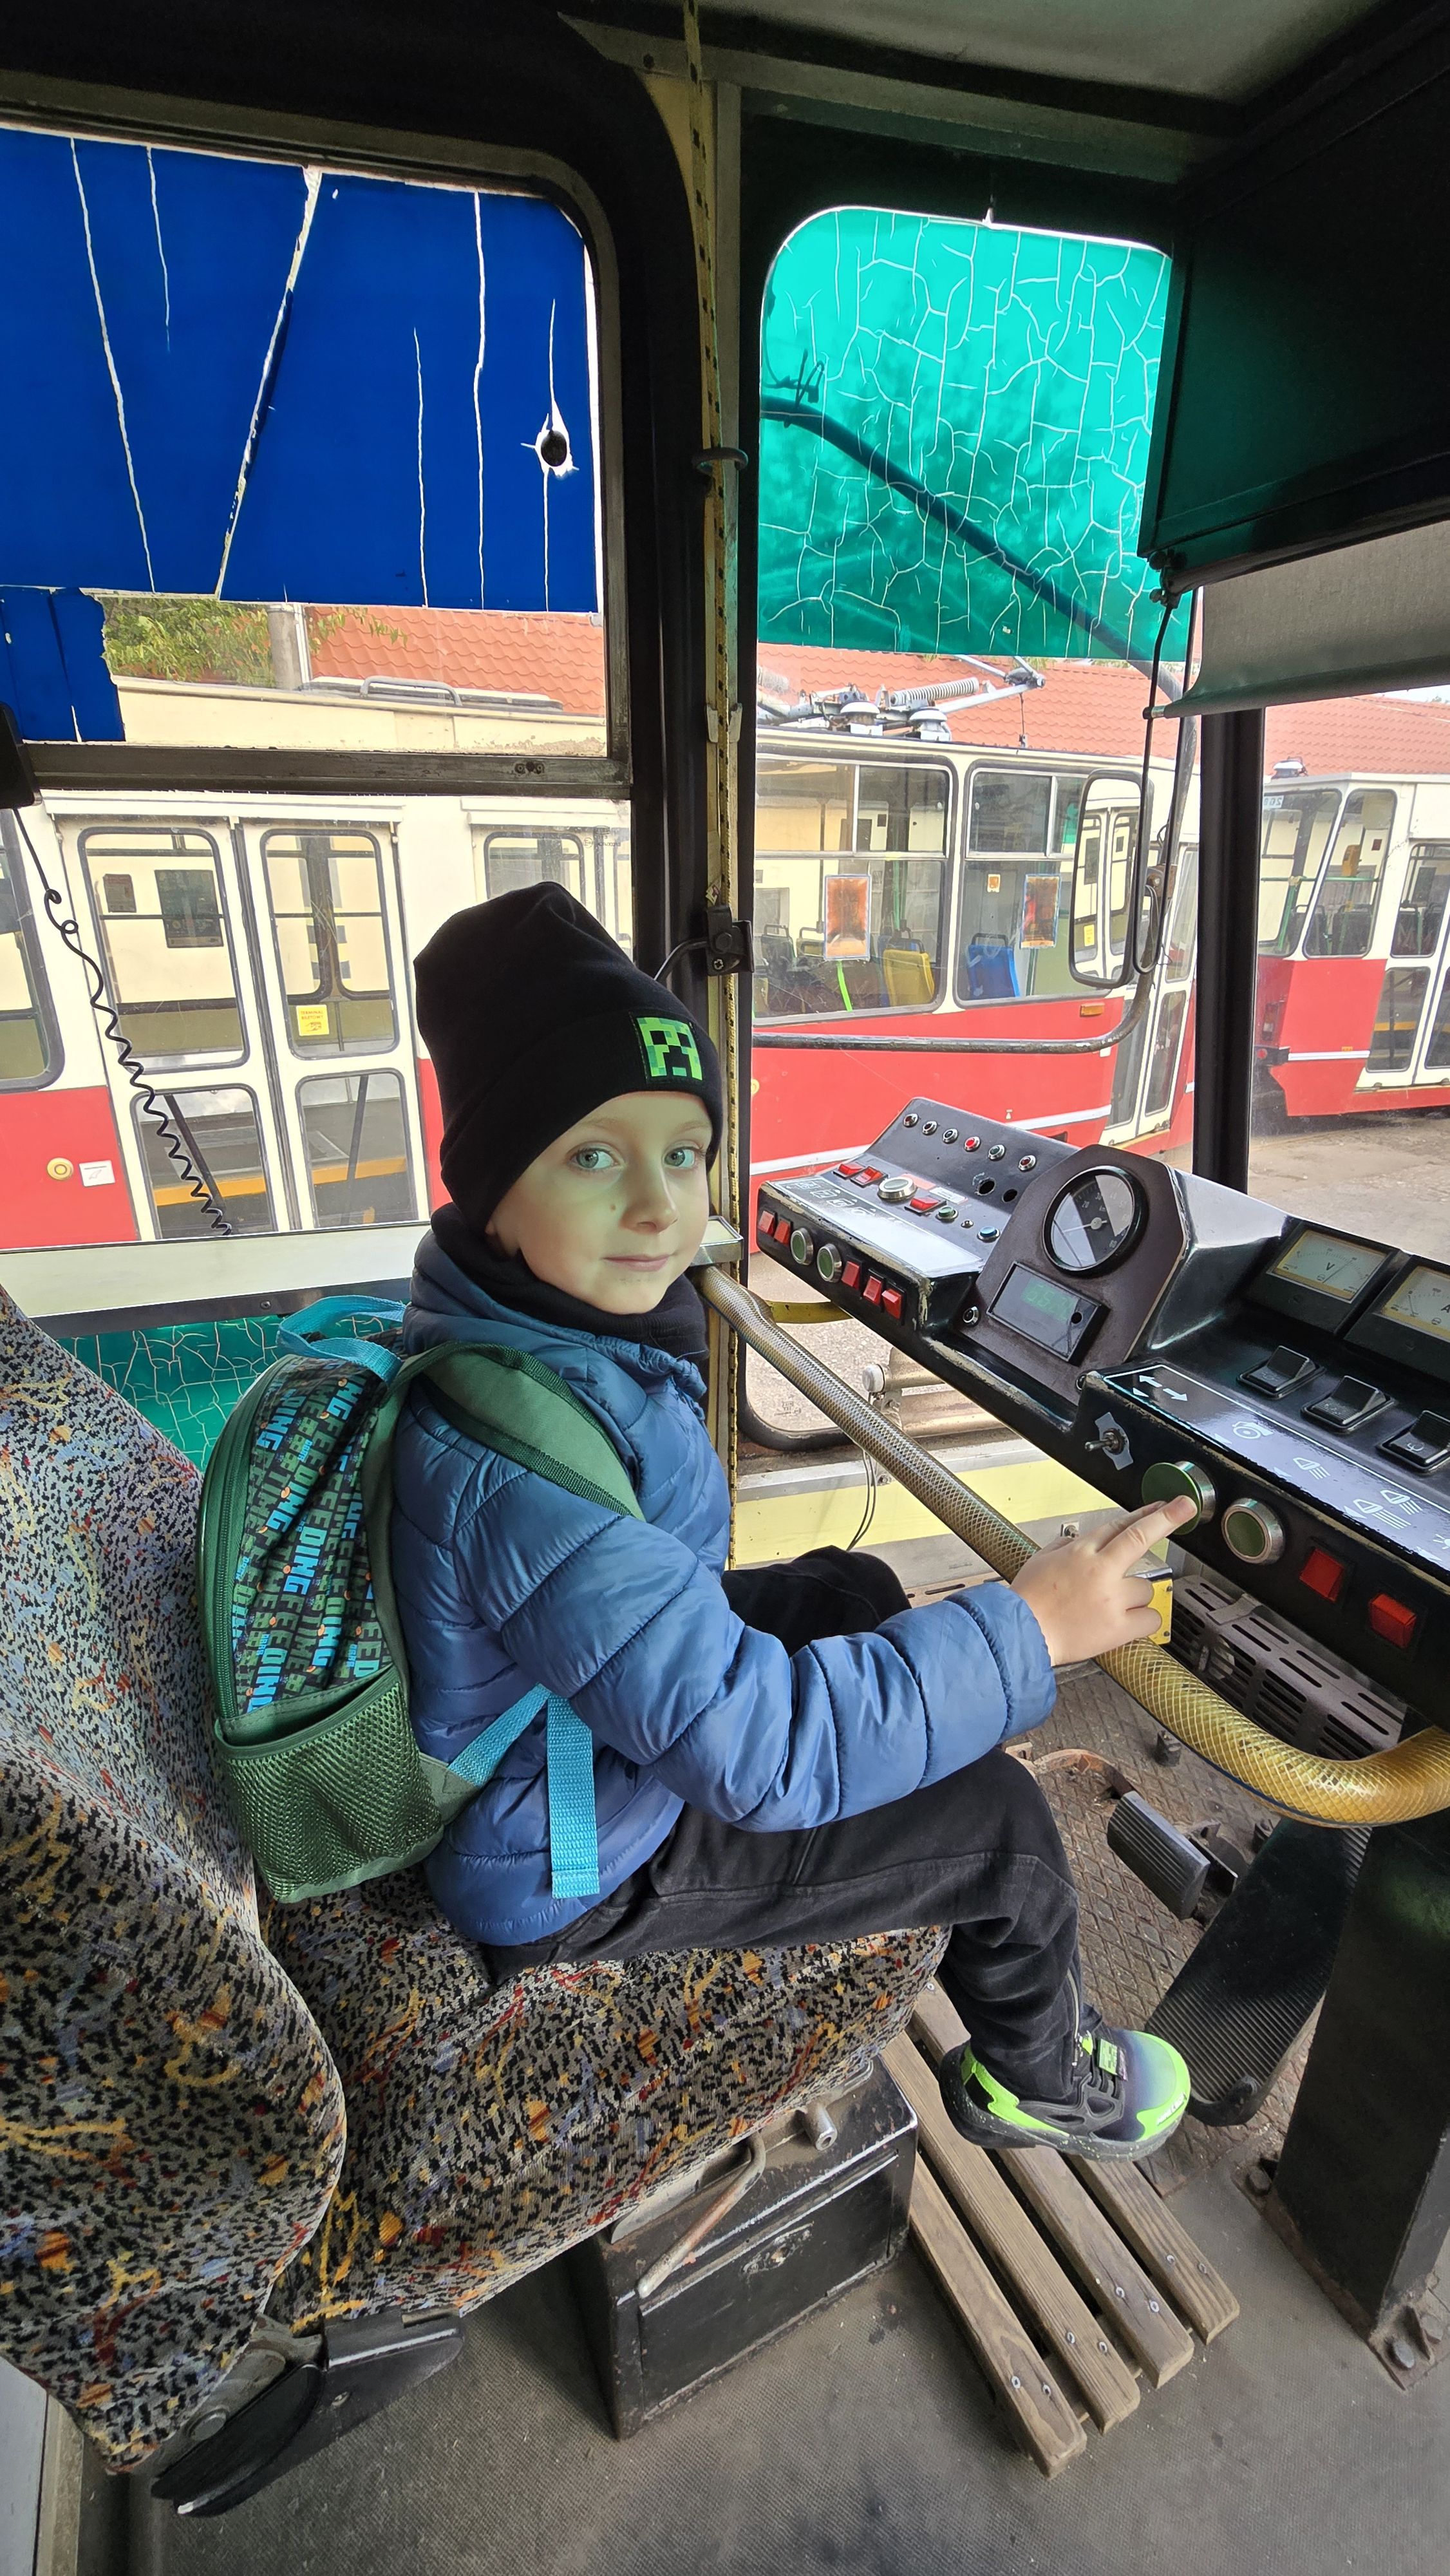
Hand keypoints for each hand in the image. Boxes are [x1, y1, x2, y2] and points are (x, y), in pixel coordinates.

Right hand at [1010, 1496, 1196, 1667]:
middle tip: (1183, 1508)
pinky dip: (1143, 1621)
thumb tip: (1079, 1541)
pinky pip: (1150, 1618)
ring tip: (1108, 1608)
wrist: (1019, 1634)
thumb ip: (1065, 1547)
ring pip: (1145, 1588)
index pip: (1119, 1525)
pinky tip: (1126, 1623)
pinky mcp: (1119, 1627)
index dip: (1144, 1514)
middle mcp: (1100, 1571)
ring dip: (1134, 1596)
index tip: (1163, 1507)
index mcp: (1080, 1552)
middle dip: (1166, 1519)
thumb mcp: (1041, 1560)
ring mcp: (1112, 1599)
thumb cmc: (1027, 1601)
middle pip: (1140, 1538)